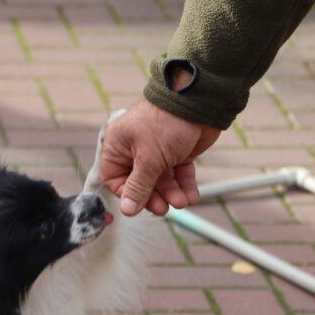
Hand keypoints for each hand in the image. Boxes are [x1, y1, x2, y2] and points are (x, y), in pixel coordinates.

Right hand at [100, 95, 220, 215]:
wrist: (200, 103)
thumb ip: (138, 186)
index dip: (127, 193)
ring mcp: (157, 152)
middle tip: (164, 207)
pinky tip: (191, 195)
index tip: (141, 203)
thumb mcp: (149, 159)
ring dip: (171, 194)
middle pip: (139, 183)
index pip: (115, 179)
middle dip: (154, 197)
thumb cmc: (166, 123)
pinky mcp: (176, 153)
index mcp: (119, 146)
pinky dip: (184, 185)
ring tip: (182, 201)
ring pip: (161, 181)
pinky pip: (177, 175)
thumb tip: (126, 211)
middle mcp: (135, 150)